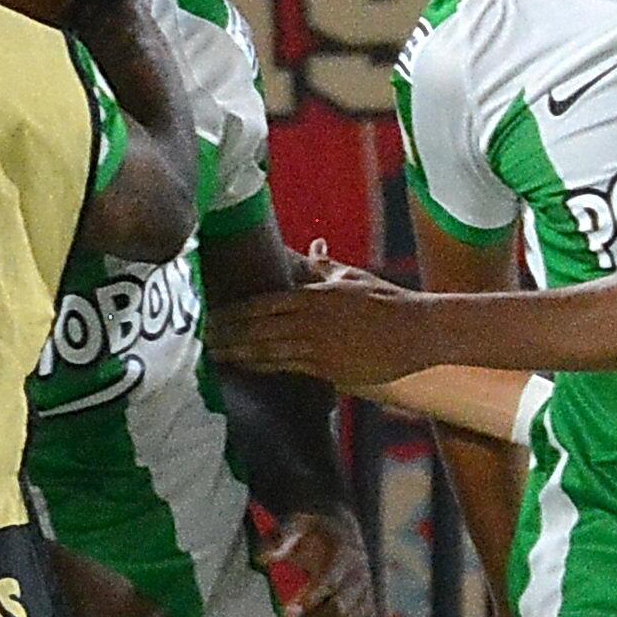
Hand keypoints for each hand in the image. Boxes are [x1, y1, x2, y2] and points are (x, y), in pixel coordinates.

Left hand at [211, 252, 433, 388]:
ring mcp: (317, 346)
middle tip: (200, 337)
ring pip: (267, 349)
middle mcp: (310, 320)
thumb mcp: (351, 277)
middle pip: (257, 327)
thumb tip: (311, 248)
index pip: (263, 304)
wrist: (416, 331)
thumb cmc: (385, 302)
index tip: (212, 315)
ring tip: (214, 354)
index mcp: (314, 295)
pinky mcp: (327, 368)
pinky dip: (262, 366)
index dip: (235, 312)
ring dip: (238, 352)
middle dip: (227, 333)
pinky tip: (245, 366)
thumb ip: (324, 267)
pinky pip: (286, 367)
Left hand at [260, 509, 375, 616]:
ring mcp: (365, 603)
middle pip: (337, 614)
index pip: (332, 581)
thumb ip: (281, 539)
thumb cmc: (319, 535)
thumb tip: (265, 558)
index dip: (311, 599)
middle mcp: (360, 581)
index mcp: (344, 556)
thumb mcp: (298, 525)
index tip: (286, 613)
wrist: (345, 538)